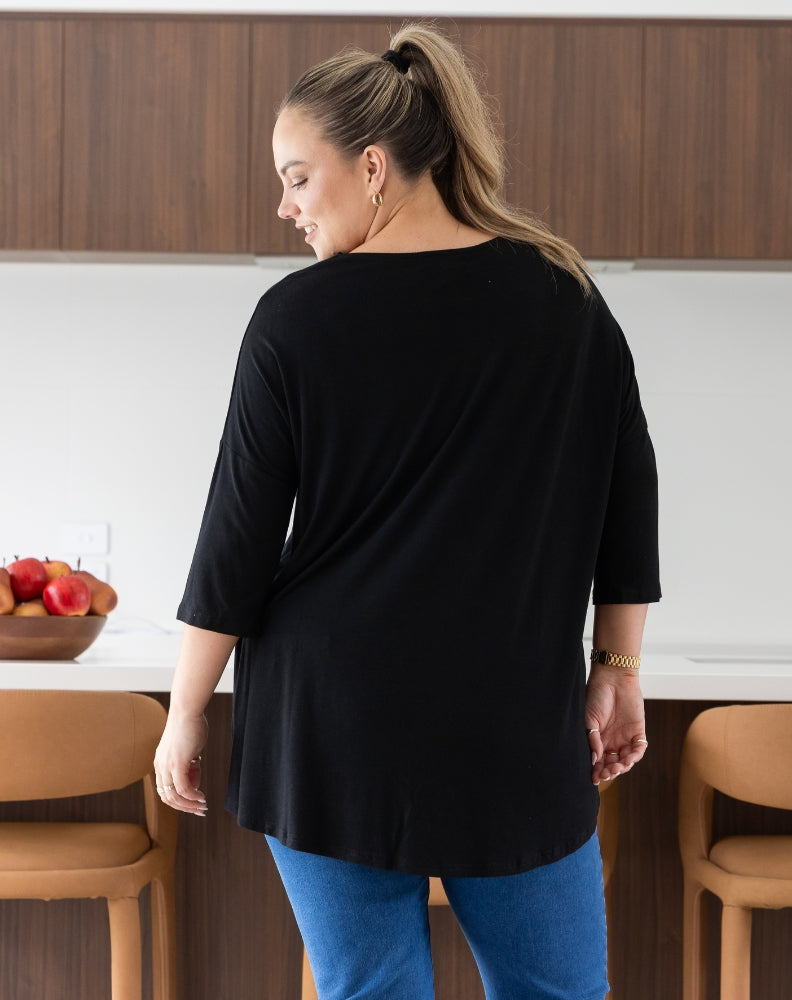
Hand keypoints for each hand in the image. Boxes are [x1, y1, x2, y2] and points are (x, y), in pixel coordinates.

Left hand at [153, 711, 208, 815]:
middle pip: (167, 797)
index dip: (179, 800)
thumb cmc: (191, 726)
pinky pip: (183, 787)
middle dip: (184, 807)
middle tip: (199, 810)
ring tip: (202, 806)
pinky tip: (202, 797)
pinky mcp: (177, 763)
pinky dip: (192, 796)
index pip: (165, 790)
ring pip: (174, 796)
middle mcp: (161, 766)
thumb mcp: (190, 751)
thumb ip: (191, 767)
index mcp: (161, 763)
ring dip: (189, 805)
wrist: (188, 710)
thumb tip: (194, 784)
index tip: (194, 803)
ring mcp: (167, 765)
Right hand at [585, 664, 647, 784]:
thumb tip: (594, 759)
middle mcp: (611, 741)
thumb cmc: (596, 696)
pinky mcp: (638, 732)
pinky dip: (634, 757)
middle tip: (605, 774)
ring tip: (616, 768)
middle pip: (612, 763)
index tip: (594, 778)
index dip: (596, 770)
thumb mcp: (589, 719)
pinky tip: (627, 760)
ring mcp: (625, 738)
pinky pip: (638, 750)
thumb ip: (593, 739)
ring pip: (625, 760)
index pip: (598, 761)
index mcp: (598, 739)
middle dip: (609, 771)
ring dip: (621, 767)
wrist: (613, 678)